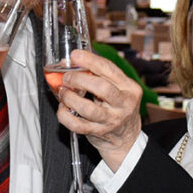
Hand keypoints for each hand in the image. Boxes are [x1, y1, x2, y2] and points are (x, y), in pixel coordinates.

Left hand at [56, 49, 142, 171]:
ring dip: (70, 98)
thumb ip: (100, 75)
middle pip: (101, 88)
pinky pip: (77, 125)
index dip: (90, 60)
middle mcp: (123, 104)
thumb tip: (73, 62)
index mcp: (129, 88)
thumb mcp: (118, 88)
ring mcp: (111, 120)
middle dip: (79, 79)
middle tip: (67, 78)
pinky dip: (65, 116)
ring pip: (87, 108)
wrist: (126, 137)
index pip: (109, 69)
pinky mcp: (98, 132)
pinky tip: (63, 108)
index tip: (75, 55)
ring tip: (64, 93)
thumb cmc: (118, 107)